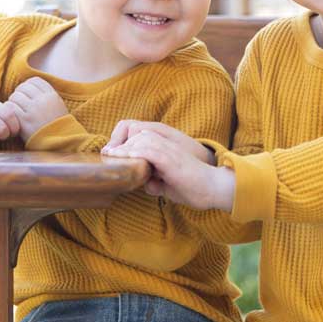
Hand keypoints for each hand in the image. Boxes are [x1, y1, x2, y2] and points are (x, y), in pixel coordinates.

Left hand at [7, 77, 68, 142]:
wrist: (60, 144)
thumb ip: (45, 95)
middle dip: (19, 94)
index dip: (28, 86)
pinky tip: (14, 117)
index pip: (34, 81)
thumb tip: (28, 87)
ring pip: (15, 96)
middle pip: (23, 87)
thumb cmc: (57, 126)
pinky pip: (10, 108)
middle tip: (20, 104)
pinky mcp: (24, 121)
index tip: (27, 94)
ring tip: (17, 111)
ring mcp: (33, 110)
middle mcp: (42, 100)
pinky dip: (10, 111)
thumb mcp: (57, 106)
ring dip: (13, 103)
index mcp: (52, 95)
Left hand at [101, 124, 233, 209]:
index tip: (112, 154)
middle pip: (138, 133)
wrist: (215, 189)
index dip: (126, 142)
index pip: (142, 135)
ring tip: (111, 156)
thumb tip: (147, 185)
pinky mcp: (170, 159)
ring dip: (125, 147)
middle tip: (108, 154)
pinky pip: (148, 150)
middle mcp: (168, 144)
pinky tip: (123, 158)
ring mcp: (169, 150)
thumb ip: (158, 182)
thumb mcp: (171, 186)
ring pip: (141, 139)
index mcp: (167, 148)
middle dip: (121, 143)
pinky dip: (134, 153)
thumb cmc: (194, 188)